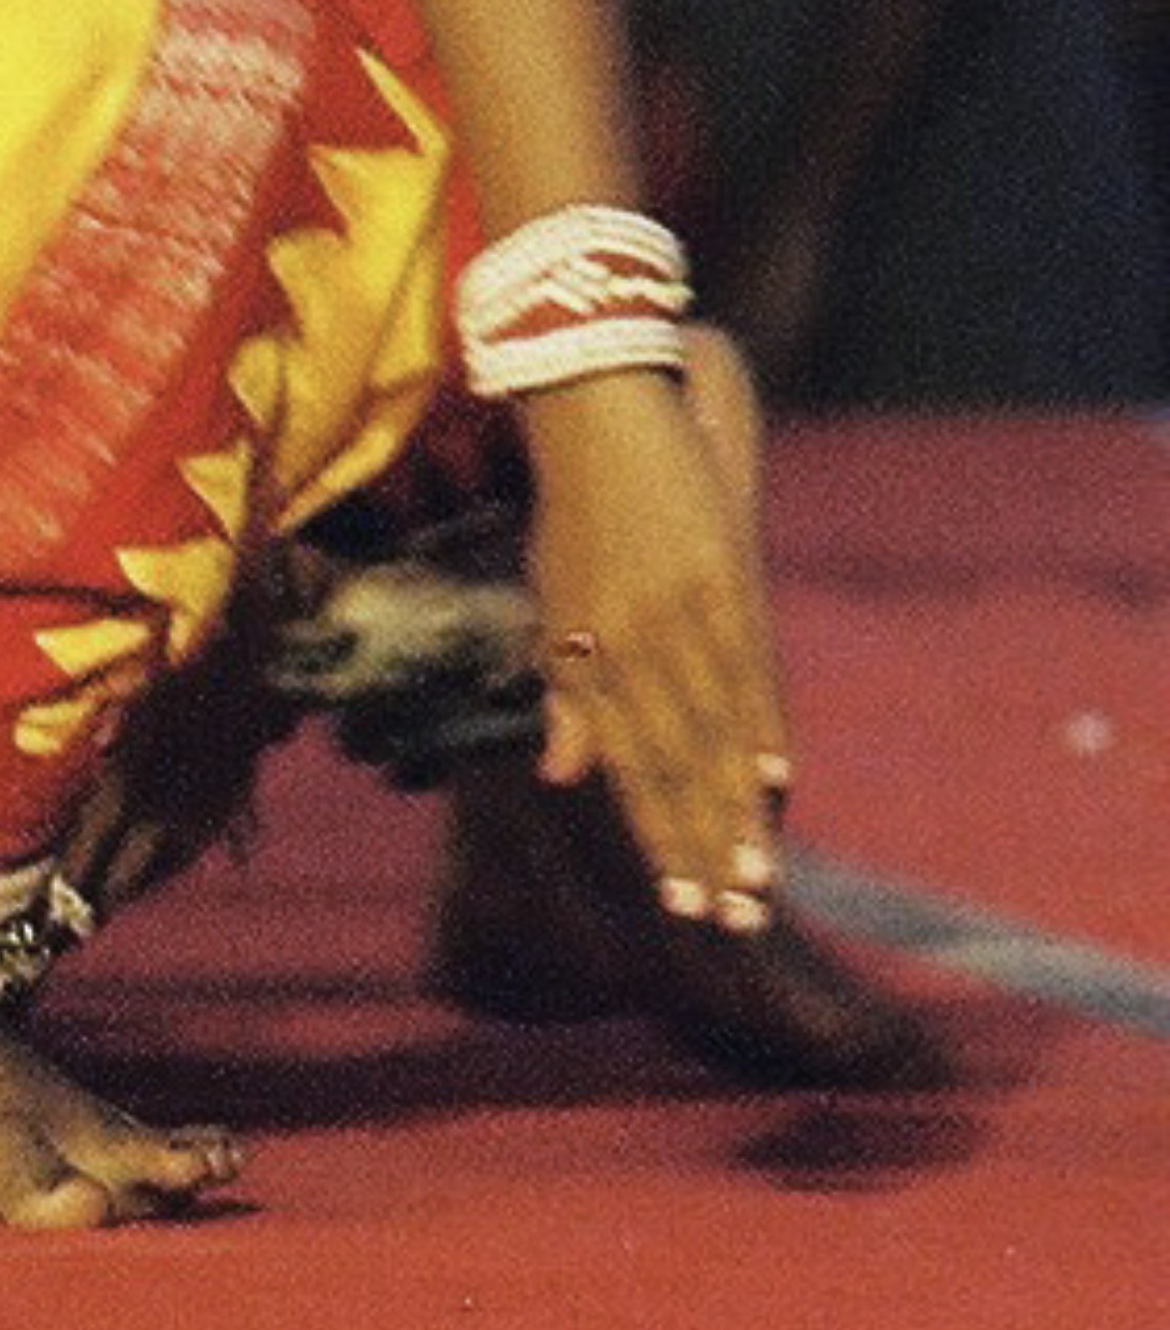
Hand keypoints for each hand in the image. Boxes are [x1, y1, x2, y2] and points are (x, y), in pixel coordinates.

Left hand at [517, 358, 789, 927]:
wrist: (597, 412)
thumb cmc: (573, 515)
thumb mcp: (551, 600)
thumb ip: (563, 690)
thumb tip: (561, 775)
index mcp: (585, 652)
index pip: (627, 766)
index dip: (657, 834)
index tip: (682, 899)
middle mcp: (627, 642)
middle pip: (675, 762)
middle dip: (706, 842)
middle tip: (735, 917)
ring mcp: (676, 611)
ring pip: (713, 729)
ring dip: (739, 805)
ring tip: (762, 874)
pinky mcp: (719, 576)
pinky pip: (748, 668)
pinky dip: (762, 726)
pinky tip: (777, 779)